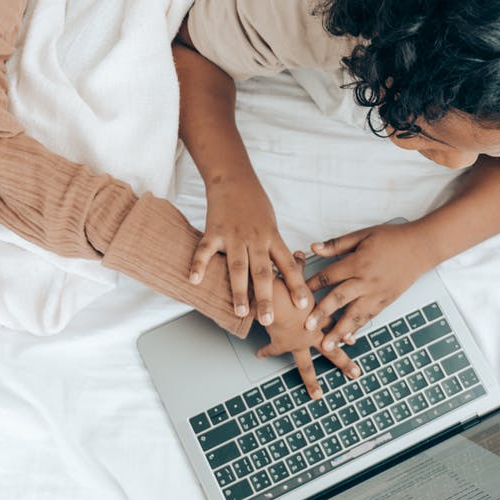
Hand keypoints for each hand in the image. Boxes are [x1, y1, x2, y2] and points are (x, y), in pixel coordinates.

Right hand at [190, 177, 308, 324]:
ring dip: (239, 291)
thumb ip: (274, 249)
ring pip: (238, 267)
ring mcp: (234, 236)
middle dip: (266, 297)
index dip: (297, 286)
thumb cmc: (255, 204)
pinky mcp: (214, 231)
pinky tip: (194, 280)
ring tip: (240, 312)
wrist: (234, 178)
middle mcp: (256, 239)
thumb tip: (283, 274)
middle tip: (269, 320)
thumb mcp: (271, 225)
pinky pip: (205, 250)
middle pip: (263, 272)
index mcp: (273, 238)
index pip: (288, 265)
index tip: (305, 305)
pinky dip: (199, 265)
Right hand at [258, 277, 360, 399]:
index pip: (336, 326)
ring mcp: (296, 343)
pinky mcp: (279, 344)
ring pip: (306, 366)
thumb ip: (298, 266)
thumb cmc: (283, 286)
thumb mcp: (293, 274)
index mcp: (318, 317)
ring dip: (312, 382)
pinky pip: (272, 350)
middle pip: (331, 352)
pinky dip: (265, 351)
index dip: (345, 332)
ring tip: (318, 395)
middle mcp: (310, 333)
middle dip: (344, 363)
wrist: (268, 300)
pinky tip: (260, 355)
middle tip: (355, 374)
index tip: (354, 341)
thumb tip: (301, 253)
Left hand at [304, 223, 433, 351]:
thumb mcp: (363, 235)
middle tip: (307, 327)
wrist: (421, 247)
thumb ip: (337, 244)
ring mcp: (377, 294)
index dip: (311, 286)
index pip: (329, 276)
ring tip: (327, 344)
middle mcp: (366, 281)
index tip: (296, 296)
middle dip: (322, 314)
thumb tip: (313, 247)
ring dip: (339, 331)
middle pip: (339, 299)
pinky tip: (348, 339)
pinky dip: (358, 329)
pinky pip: (369, 317)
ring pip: (354, 315)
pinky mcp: (386, 301)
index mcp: (357, 263)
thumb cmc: (391, 238)